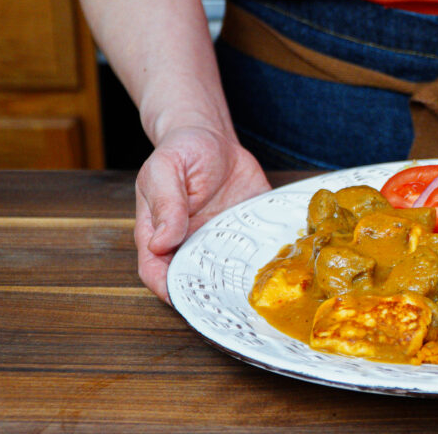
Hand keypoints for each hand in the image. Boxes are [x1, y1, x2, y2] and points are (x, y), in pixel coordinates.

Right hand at [133, 126, 270, 302]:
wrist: (213, 137)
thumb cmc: (182, 151)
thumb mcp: (165, 169)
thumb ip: (165, 204)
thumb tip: (159, 242)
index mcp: (161, 232)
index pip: (157, 271)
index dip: (167, 289)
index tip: (183, 299)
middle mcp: (190, 242)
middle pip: (195, 279)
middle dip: (211, 294)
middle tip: (229, 300)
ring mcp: (220, 239)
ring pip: (229, 272)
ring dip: (242, 282)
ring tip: (258, 287)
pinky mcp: (246, 230)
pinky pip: (256, 250)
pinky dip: (267, 258)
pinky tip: (281, 262)